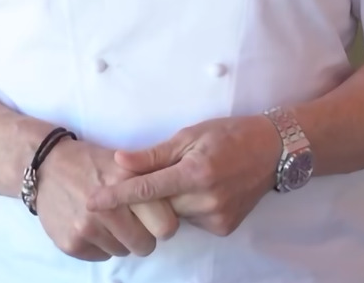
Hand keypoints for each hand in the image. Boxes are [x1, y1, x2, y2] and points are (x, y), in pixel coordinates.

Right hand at [35, 137, 178, 261]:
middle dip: (142, 235)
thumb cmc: (90, 161)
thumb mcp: (122, 162)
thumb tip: (173, 209)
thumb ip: (145, 184)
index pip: (165, 225)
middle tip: (131, 220)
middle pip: (146, 245)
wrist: (45, 165)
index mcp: (126, 182)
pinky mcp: (71, 243)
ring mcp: (87, 227)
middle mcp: (108, 207)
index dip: (163, 222)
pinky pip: (101, 256)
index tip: (155, 216)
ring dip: (119, 239)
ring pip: (123, 251)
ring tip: (107, 217)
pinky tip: (90, 223)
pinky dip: (99, 244)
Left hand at [87, 117, 279, 237]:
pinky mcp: (224, 228)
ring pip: (175, 215)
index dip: (117, 196)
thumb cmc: (228, 134)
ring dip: (171, 199)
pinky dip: (188, 207)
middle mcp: (206, 200)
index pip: (146, 189)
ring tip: (187, 176)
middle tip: (159, 172)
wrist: (271, 150)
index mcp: (195, 172)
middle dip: (150, 194)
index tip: (92, 201)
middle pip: (159, 205)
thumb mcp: (190, 134)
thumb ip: (153, 154)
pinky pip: (192, 221)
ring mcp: (216, 218)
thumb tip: (119, 161)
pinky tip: (203, 189)